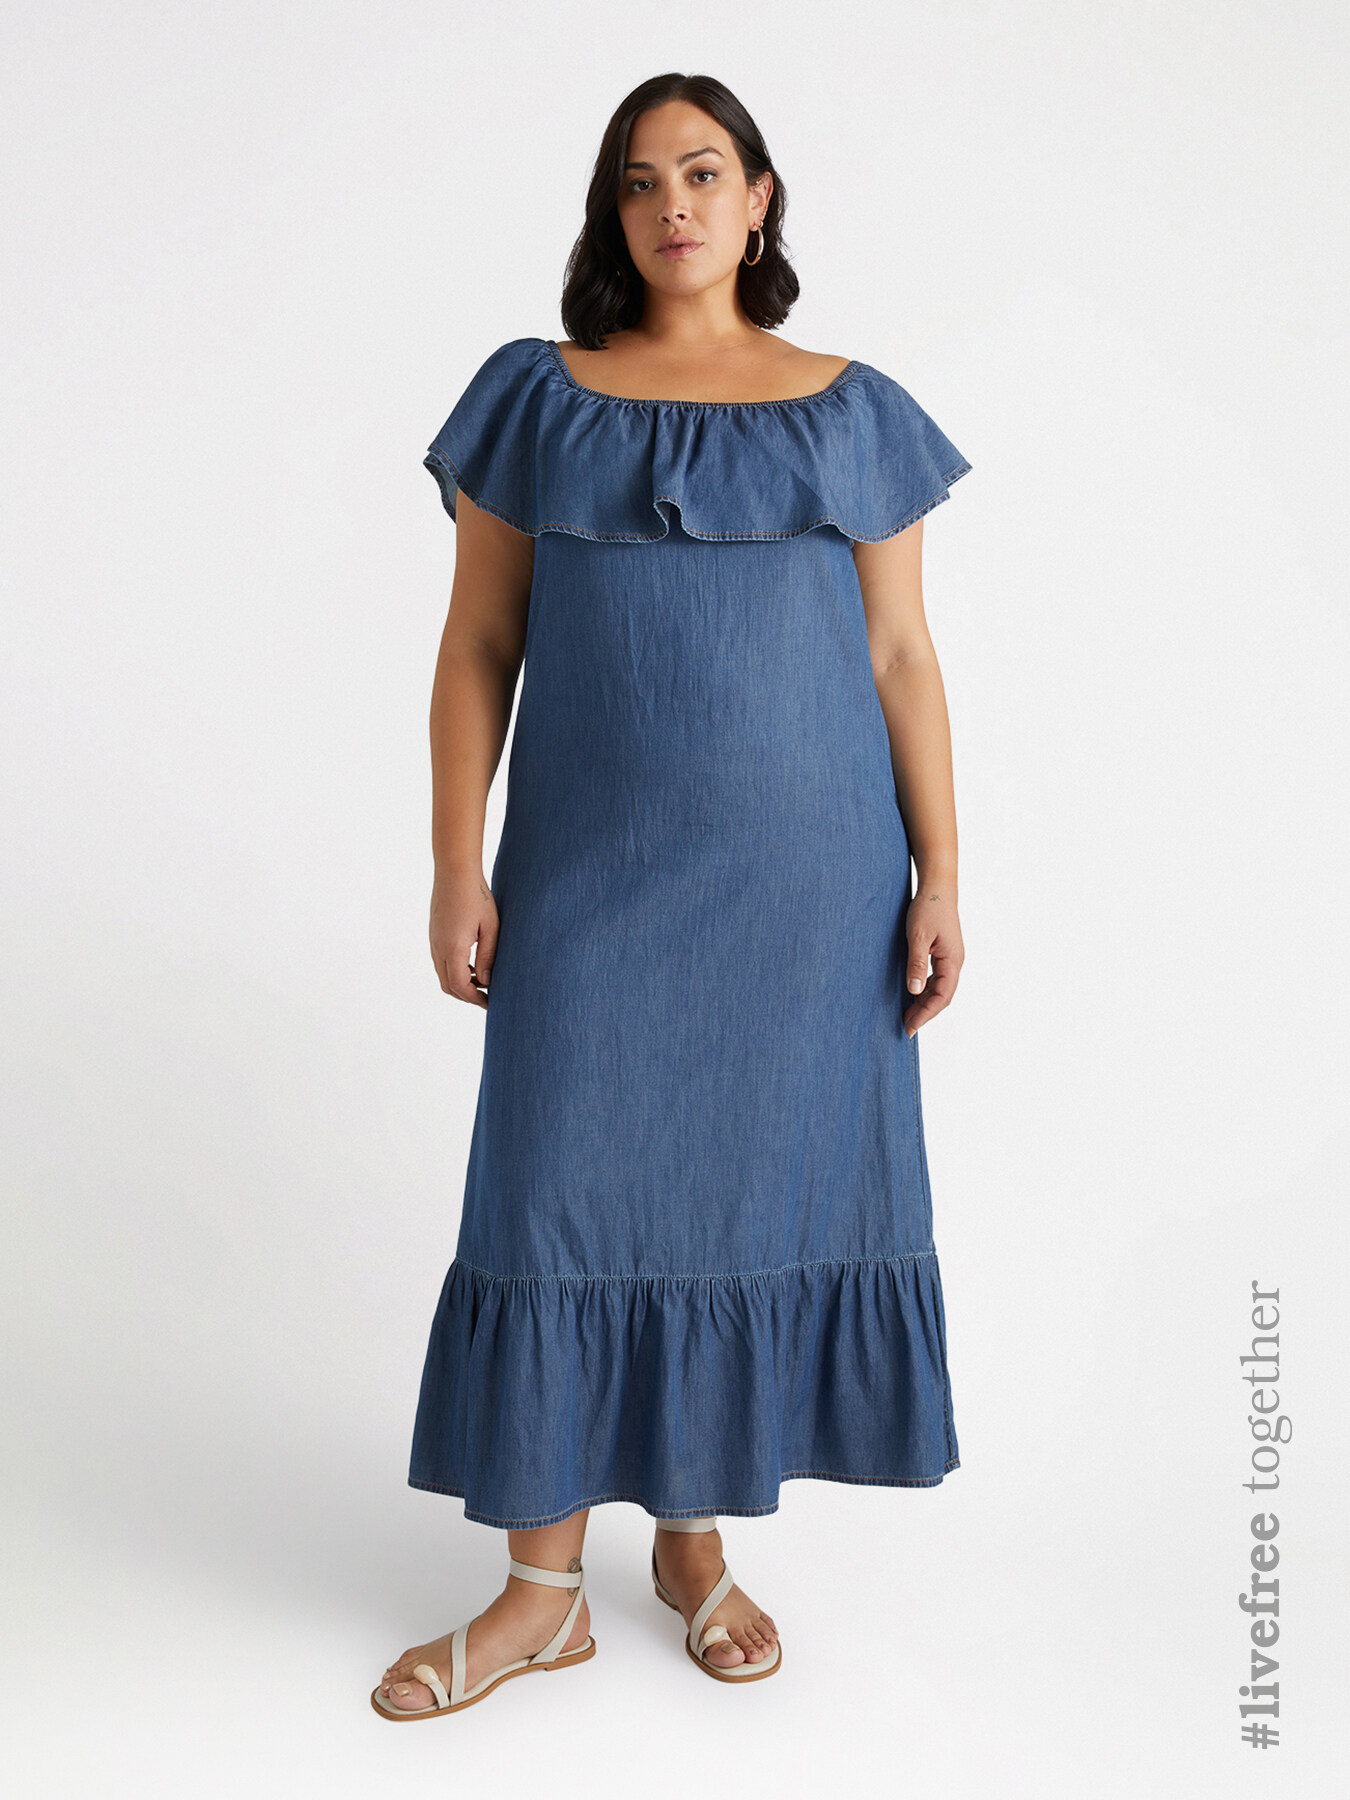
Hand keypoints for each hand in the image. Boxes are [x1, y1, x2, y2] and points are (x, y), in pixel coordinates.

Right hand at [430, 869, 498, 1008]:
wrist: (454, 871)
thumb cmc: (476, 896)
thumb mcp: (491, 927)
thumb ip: (488, 956)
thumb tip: (485, 981)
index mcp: (453, 948)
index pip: (459, 986)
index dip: (474, 999)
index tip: (489, 1002)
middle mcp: (438, 947)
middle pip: (448, 986)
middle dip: (466, 995)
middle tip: (486, 997)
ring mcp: (433, 941)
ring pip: (442, 975)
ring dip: (460, 983)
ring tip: (481, 982)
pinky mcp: (434, 935)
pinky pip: (440, 962)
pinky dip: (454, 971)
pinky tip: (472, 965)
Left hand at [902, 883, 962, 1035]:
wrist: (937, 888)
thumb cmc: (928, 909)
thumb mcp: (918, 937)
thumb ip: (917, 964)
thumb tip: (914, 991)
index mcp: (952, 961)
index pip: (942, 997)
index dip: (926, 1014)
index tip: (910, 1027)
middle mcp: (955, 963)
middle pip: (942, 997)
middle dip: (925, 1013)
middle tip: (906, 1027)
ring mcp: (951, 958)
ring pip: (940, 989)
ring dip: (925, 1003)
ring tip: (907, 1015)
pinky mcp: (944, 953)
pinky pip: (937, 979)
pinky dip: (925, 990)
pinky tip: (913, 995)